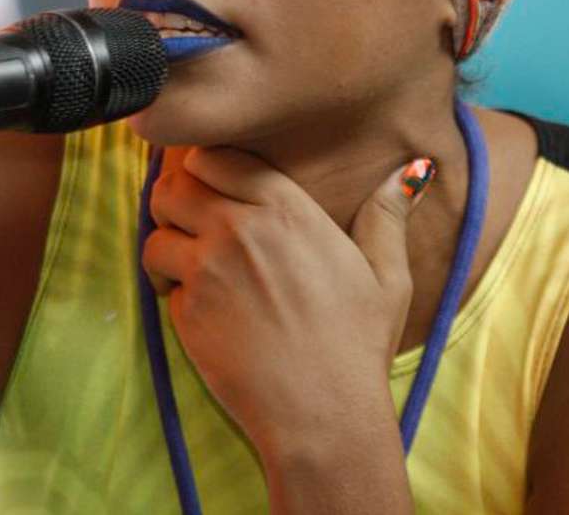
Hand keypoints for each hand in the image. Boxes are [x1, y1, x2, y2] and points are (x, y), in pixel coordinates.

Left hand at [139, 147, 432, 459]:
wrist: (322, 414)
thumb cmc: (357, 346)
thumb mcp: (386, 276)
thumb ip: (387, 214)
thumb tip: (412, 169)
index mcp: (286, 209)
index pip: (215, 155)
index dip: (204, 164)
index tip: (211, 184)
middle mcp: (239, 229)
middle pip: (175, 184)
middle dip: (175, 197)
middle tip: (188, 220)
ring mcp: (208, 269)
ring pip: (156, 230)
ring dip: (165, 241)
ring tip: (184, 263)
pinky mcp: (187, 311)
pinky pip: (161, 280)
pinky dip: (169, 288)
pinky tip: (199, 306)